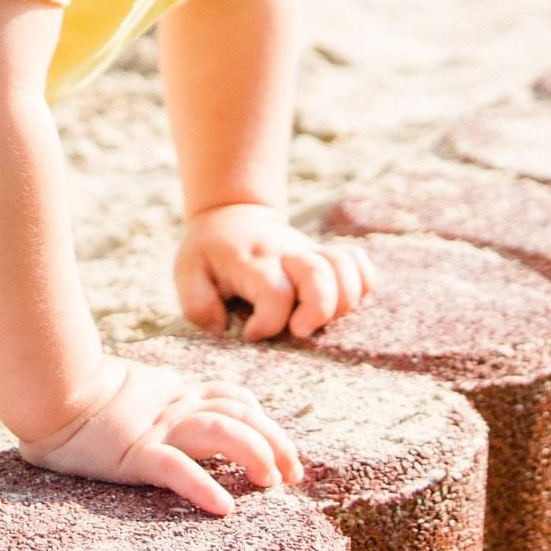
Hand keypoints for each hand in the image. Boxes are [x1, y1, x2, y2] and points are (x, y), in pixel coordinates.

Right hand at [19, 355, 302, 516]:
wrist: (46, 390)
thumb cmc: (79, 398)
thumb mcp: (134, 395)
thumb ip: (158, 400)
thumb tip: (180, 416)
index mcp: (175, 394)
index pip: (234, 400)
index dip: (265, 420)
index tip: (284, 450)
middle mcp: (175, 408)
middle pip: (241, 415)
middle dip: (275, 441)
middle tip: (294, 474)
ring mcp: (157, 429)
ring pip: (221, 433)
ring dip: (254, 454)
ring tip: (271, 482)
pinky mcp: (135, 454)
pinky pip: (177, 470)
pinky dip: (204, 487)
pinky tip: (222, 508)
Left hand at [175, 204, 375, 342]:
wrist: (232, 216)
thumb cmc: (209, 253)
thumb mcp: (188, 271)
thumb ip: (198, 303)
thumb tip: (222, 328)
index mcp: (252, 262)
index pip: (274, 293)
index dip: (268, 323)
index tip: (251, 334)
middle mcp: (286, 254)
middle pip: (319, 275)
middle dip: (318, 311)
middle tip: (299, 330)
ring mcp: (309, 252)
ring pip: (345, 266)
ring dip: (344, 299)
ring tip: (322, 320)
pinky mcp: (324, 255)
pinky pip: (358, 261)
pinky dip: (362, 282)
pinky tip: (345, 300)